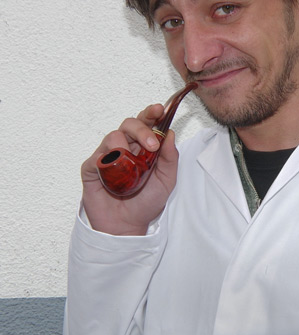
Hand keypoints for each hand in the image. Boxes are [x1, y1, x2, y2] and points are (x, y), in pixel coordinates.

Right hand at [80, 103, 178, 234]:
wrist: (128, 226)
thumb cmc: (147, 202)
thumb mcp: (167, 181)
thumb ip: (170, 158)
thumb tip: (170, 134)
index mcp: (143, 147)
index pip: (146, 123)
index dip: (151, 113)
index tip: (159, 109)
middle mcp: (125, 147)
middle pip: (129, 123)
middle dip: (141, 129)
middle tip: (151, 145)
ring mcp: (107, 156)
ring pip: (113, 136)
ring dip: (125, 147)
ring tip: (132, 166)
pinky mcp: (92, 168)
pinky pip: (97, 157)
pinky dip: (106, 161)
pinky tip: (114, 172)